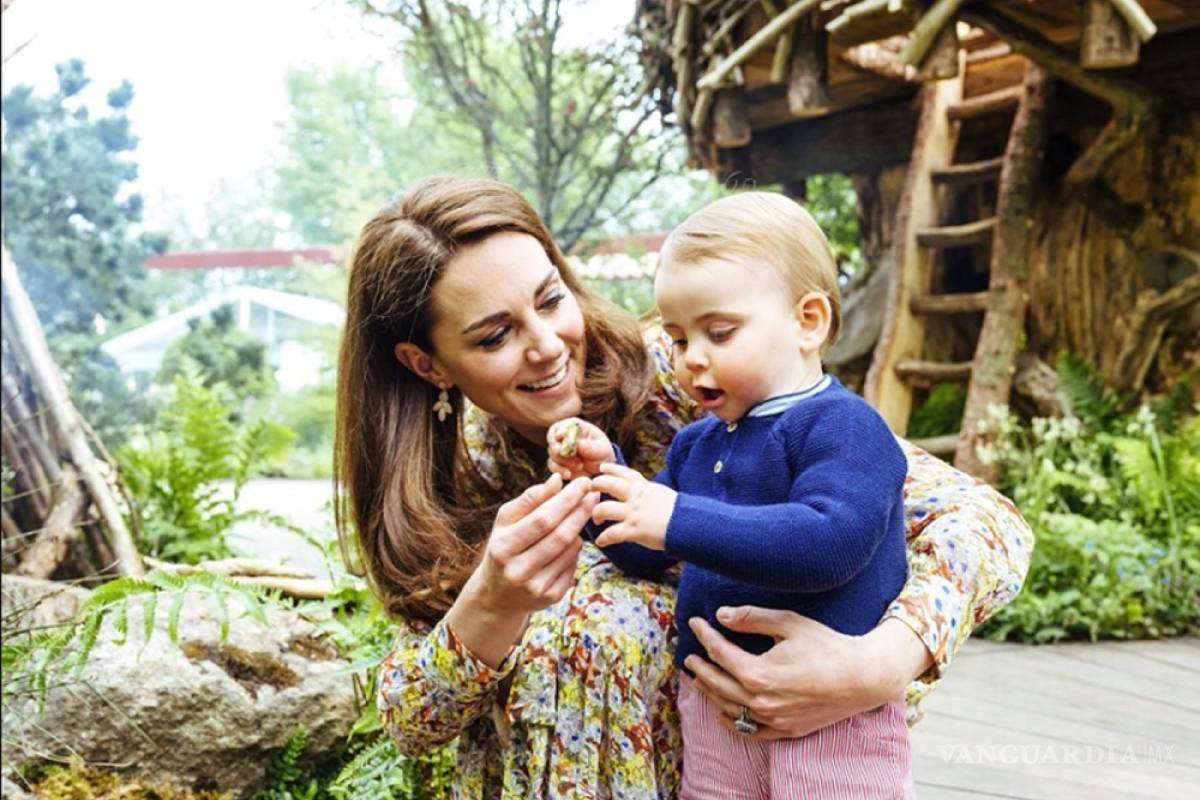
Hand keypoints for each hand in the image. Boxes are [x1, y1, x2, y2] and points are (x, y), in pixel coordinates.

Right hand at [468, 473, 595, 614]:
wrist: (497, 594)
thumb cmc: (503, 547)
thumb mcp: (506, 521)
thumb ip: (530, 499)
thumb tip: (557, 480)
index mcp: (503, 547)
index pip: (543, 519)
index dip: (567, 500)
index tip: (583, 483)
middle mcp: (518, 571)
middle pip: (560, 536)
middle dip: (580, 511)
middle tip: (593, 494)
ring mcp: (536, 588)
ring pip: (570, 550)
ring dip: (579, 529)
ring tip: (580, 514)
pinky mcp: (550, 598)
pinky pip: (573, 566)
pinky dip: (575, 549)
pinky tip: (571, 541)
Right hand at [546, 417, 613, 479]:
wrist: (601, 466)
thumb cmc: (602, 451)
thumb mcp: (601, 448)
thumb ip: (591, 446)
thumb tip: (579, 444)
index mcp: (574, 427)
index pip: (561, 426)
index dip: (559, 431)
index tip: (560, 437)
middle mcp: (563, 437)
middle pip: (552, 440)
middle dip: (557, 449)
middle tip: (566, 455)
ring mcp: (559, 450)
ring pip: (552, 455)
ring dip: (562, 462)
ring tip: (579, 466)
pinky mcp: (558, 463)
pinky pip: (553, 467)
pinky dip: (559, 471)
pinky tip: (568, 474)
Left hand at [590, 462, 675, 550]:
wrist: (688, 524)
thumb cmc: (679, 512)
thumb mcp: (662, 494)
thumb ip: (648, 492)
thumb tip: (642, 492)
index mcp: (644, 487)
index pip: (624, 473)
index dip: (611, 469)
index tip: (601, 468)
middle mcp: (636, 497)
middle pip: (609, 484)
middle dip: (596, 485)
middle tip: (590, 490)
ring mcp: (633, 513)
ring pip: (604, 508)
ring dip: (596, 514)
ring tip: (596, 519)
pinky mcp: (633, 530)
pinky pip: (611, 534)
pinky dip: (603, 538)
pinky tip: (600, 542)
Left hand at [683, 609, 930, 738]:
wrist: (863, 677)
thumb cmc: (827, 646)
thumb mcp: (789, 623)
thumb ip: (752, 619)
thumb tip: (722, 615)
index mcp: (758, 673)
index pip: (720, 653)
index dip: (705, 635)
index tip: (695, 622)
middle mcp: (761, 701)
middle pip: (718, 684)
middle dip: (700, 668)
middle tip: (689, 656)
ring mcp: (773, 720)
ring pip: (729, 709)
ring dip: (710, 693)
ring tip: (699, 679)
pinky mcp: (786, 730)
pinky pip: (750, 732)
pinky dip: (732, 722)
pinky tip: (724, 713)